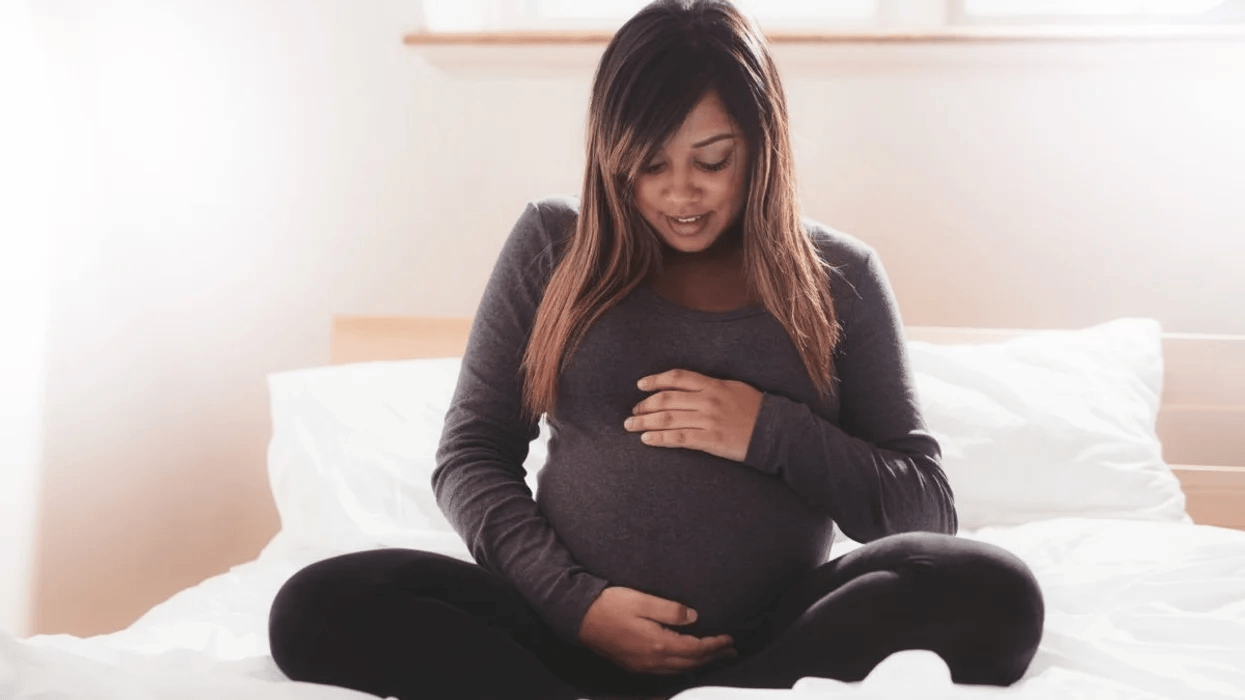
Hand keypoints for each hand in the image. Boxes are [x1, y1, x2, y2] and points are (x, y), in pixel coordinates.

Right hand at [578, 587, 736, 674]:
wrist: (579, 618)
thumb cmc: (608, 605)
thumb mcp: (641, 600)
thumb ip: (670, 609)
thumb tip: (694, 617)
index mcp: (657, 644)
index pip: (695, 649)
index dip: (715, 645)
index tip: (729, 639)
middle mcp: (652, 660)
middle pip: (691, 663)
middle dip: (713, 657)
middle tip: (730, 651)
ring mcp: (642, 666)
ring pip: (679, 670)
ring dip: (699, 664)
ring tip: (714, 657)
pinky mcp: (634, 665)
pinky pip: (666, 671)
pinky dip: (682, 667)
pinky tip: (686, 662)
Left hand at [624, 369, 762, 462]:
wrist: (777, 431)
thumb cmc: (757, 409)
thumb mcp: (735, 388)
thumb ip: (711, 386)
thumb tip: (689, 388)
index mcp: (713, 384)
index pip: (677, 377)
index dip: (655, 380)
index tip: (640, 385)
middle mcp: (707, 400)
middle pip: (667, 399)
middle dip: (645, 405)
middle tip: (633, 412)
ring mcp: (708, 420)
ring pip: (668, 419)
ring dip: (645, 422)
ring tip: (630, 426)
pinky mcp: (711, 440)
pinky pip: (679, 438)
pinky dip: (660, 438)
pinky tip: (647, 440)